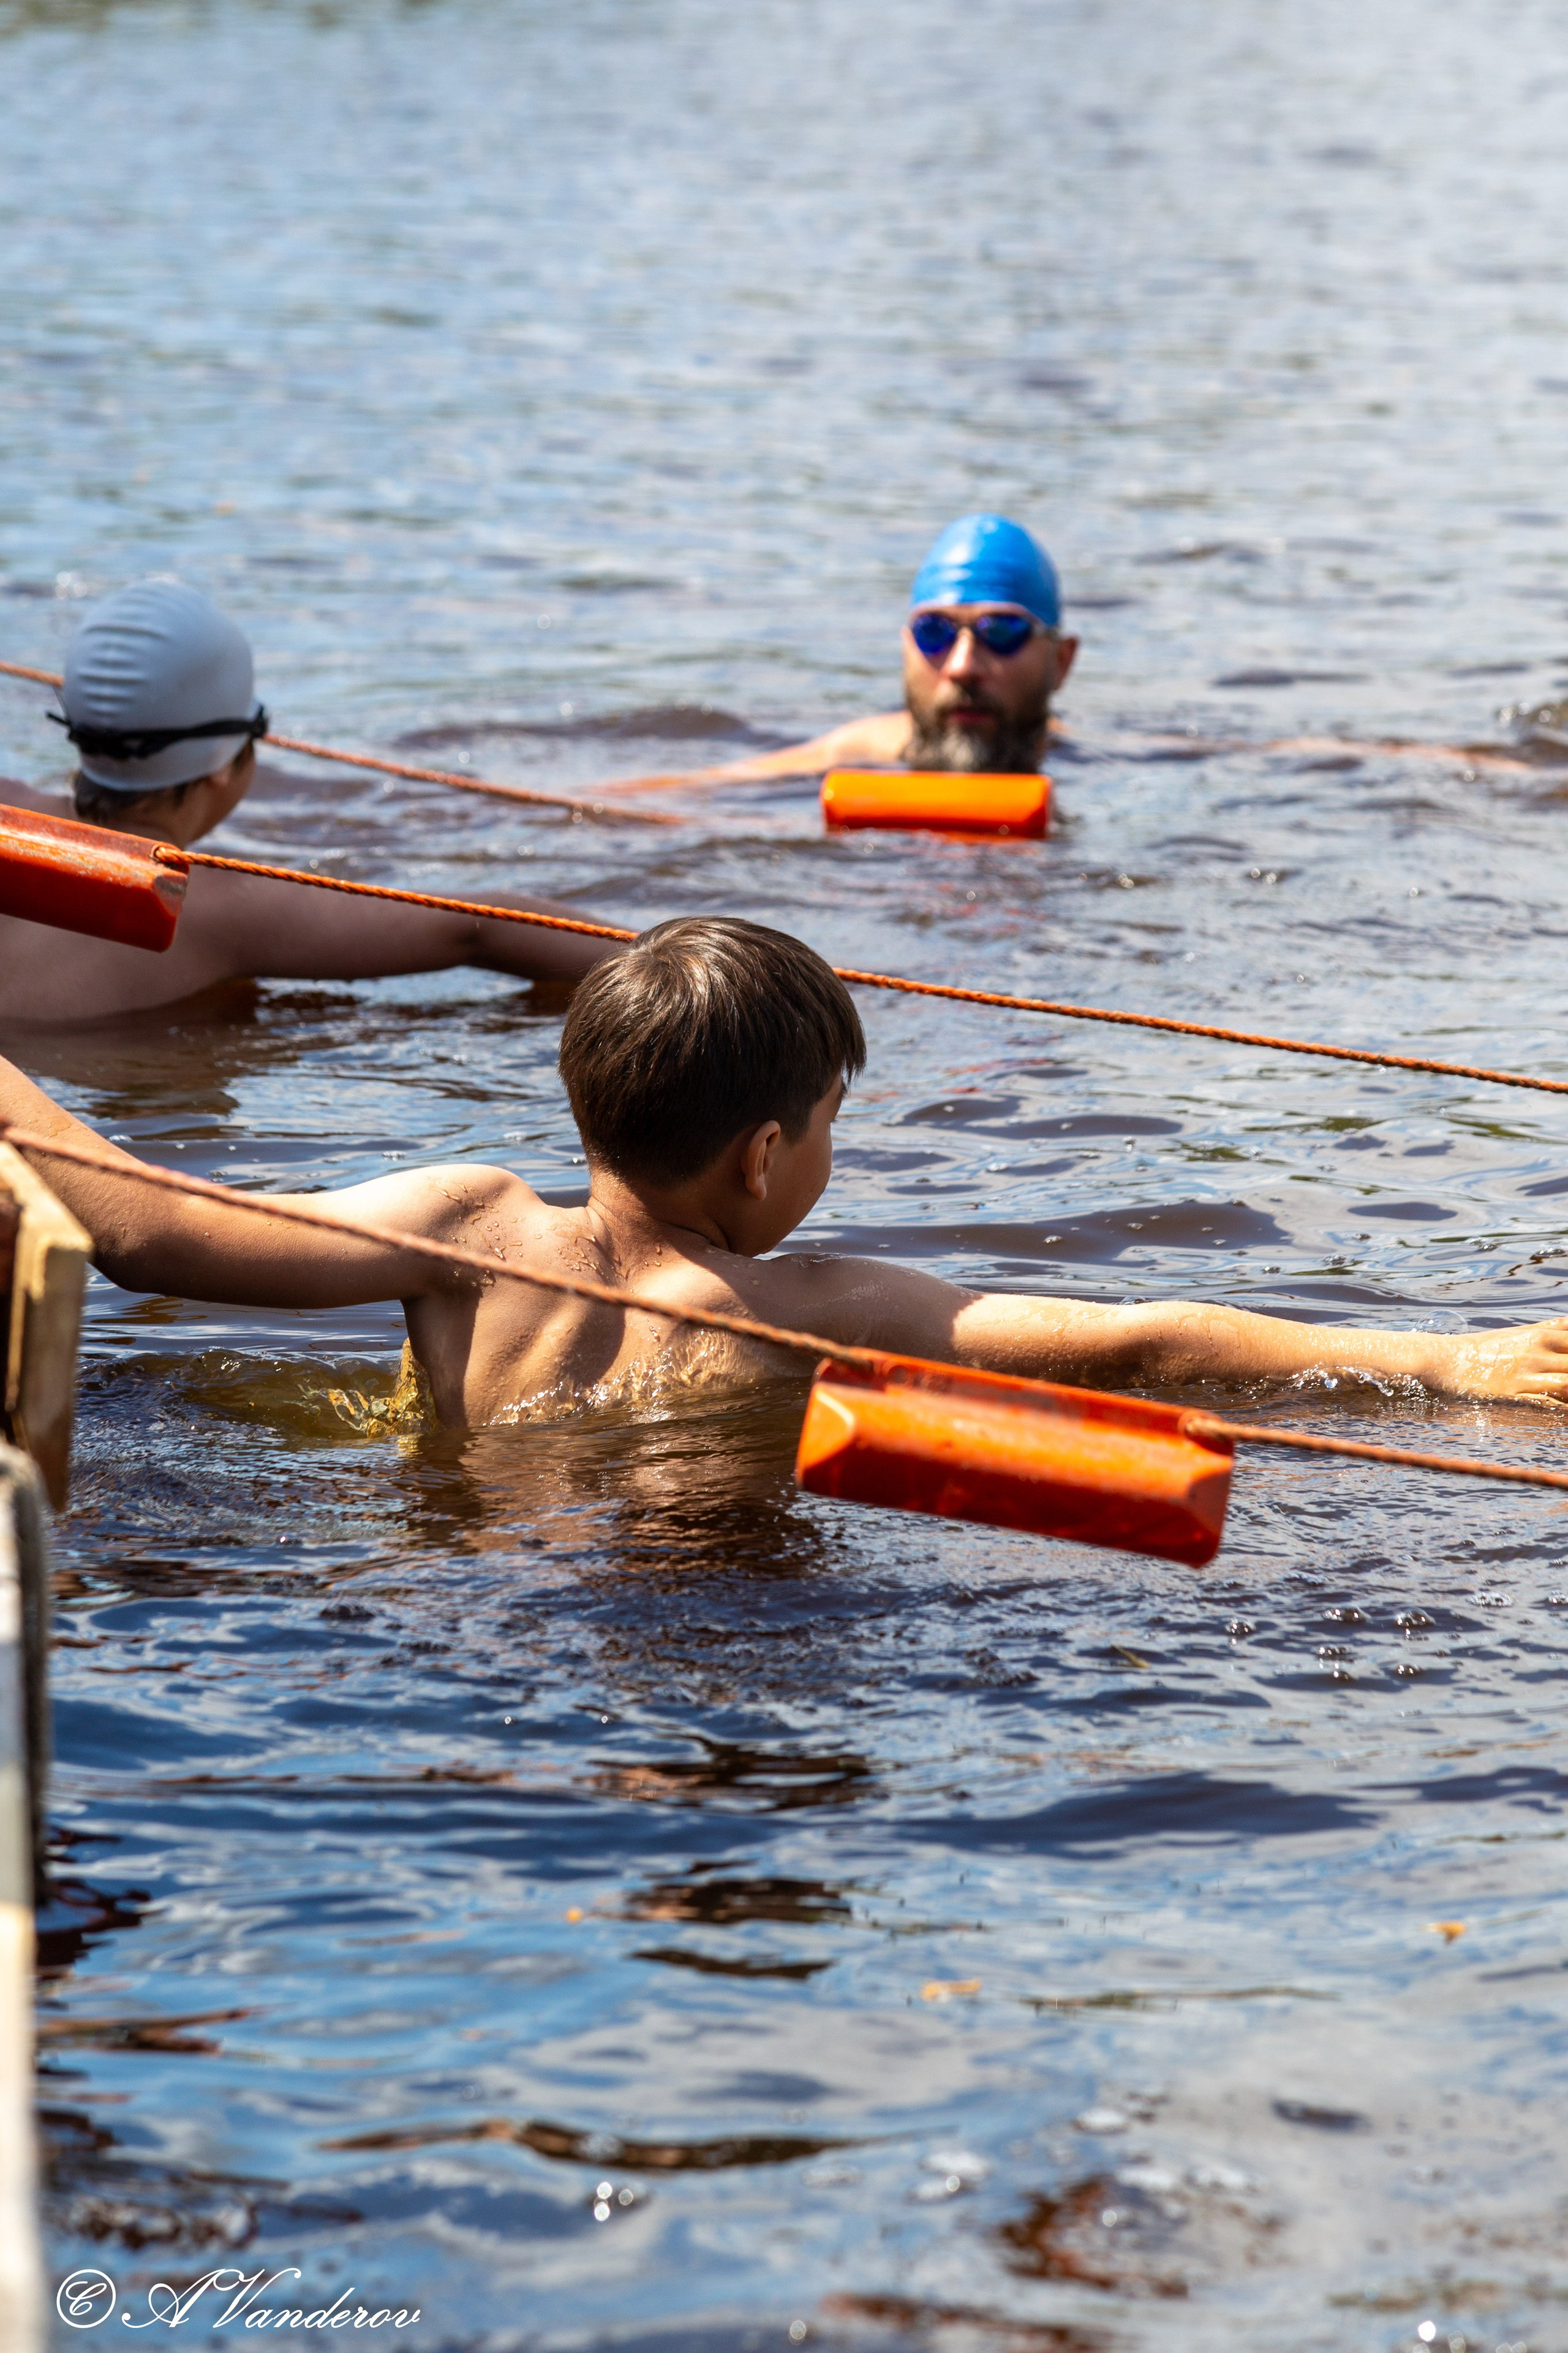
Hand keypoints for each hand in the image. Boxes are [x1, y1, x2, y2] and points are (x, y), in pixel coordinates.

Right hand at [1426, 1316, 1567, 1408]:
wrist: (1442, 1361)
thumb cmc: (1482, 1349)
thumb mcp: (1517, 1333)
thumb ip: (1550, 1328)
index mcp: (1538, 1337)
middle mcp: (1535, 1355)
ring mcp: (1524, 1378)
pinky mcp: (1513, 1400)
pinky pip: (1549, 1408)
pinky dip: (1562, 1411)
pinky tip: (1564, 1412)